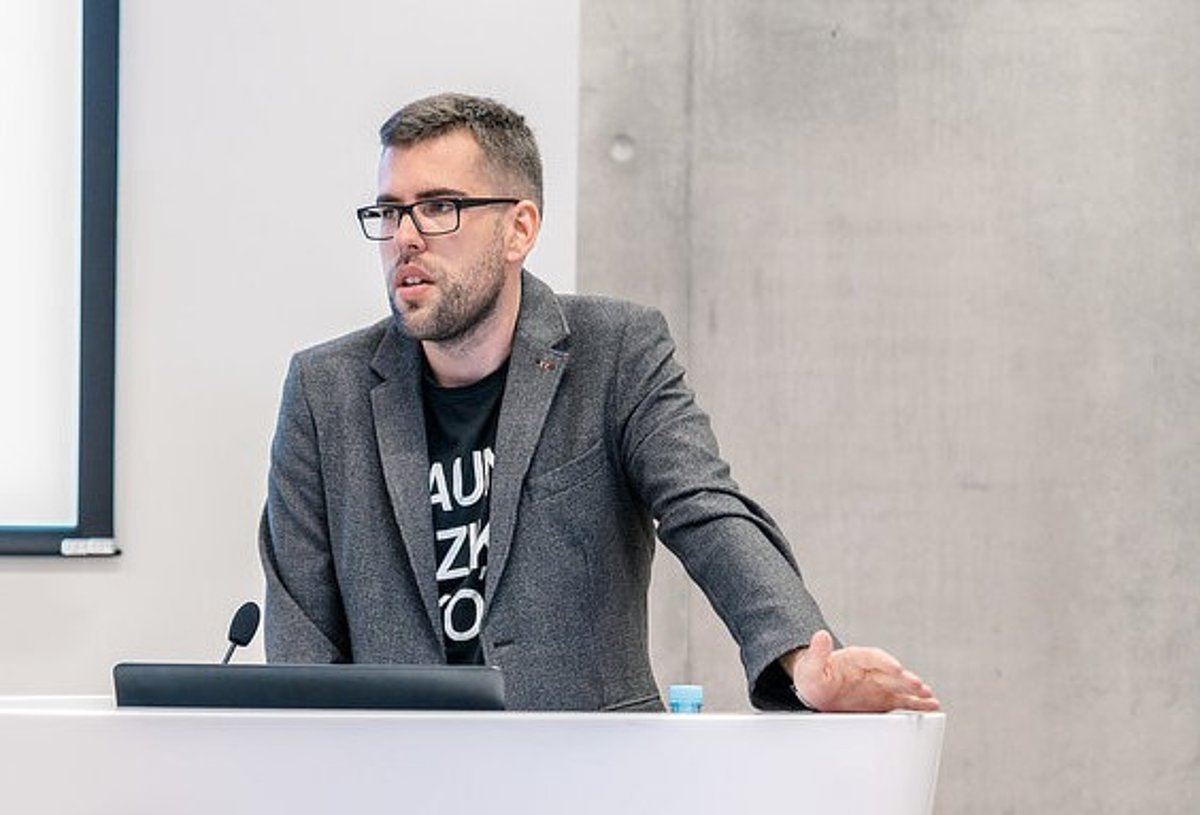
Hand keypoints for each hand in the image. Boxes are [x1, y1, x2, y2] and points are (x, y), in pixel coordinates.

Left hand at [780, 630, 940, 712]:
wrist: (814, 692)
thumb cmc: (812, 677)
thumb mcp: (810, 666)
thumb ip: (817, 652)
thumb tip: (820, 634)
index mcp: (854, 658)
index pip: (872, 657)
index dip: (885, 662)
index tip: (896, 667)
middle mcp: (870, 670)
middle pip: (890, 673)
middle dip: (904, 679)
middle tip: (918, 685)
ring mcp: (877, 685)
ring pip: (900, 687)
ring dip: (915, 692)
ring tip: (929, 697)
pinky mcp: (882, 701)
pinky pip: (901, 702)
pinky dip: (915, 705)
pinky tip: (929, 707)